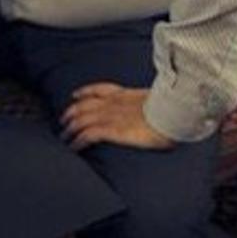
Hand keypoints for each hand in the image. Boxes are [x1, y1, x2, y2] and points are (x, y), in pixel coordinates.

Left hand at [59, 83, 175, 150]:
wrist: (173, 113)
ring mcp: (110, 115)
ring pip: (80, 120)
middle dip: (70, 113)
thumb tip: (160, 111)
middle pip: (82, 105)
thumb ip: (151, 105)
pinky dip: (77, 141)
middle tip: (63, 121)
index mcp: (124, 94)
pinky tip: (73, 147)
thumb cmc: (172, 110)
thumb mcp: (158, 102)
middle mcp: (113, 102)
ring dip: (69, 129)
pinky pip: (87, 135)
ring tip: (63, 138)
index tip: (74, 96)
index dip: (83, 92)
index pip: (98, 90)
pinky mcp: (111, 129)